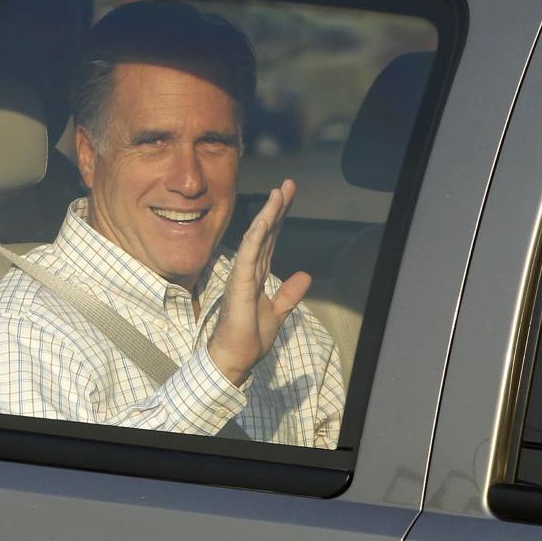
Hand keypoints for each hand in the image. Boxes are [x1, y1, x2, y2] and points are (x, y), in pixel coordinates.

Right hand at [207, 179, 310, 385]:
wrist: (234, 358)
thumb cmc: (249, 338)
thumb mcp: (277, 312)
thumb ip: (290, 293)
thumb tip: (306, 275)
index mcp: (258, 274)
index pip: (271, 238)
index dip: (280, 216)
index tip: (289, 195)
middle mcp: (250, 269)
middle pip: (266, 232)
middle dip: (277, 207)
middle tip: (288, 184)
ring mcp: (243, 274)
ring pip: (257, 238)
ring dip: (267, 215)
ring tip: (278, 193)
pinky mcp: (239, 284)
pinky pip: (248, 257)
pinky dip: (255, 238)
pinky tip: (262, 221)